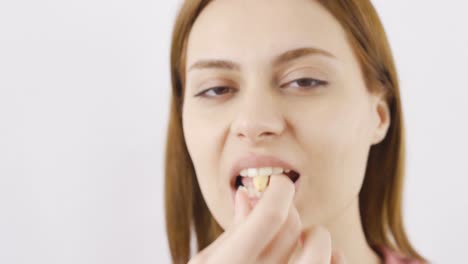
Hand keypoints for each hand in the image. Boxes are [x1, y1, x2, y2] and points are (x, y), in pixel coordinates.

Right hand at [188, 174, 347, 263]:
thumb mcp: (207, 263)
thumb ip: (231, 232)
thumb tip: (247, 194)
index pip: (270, 216)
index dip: (278, 189)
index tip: (277, 183)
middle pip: (293, 227)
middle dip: (289, 209)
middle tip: (280, 212)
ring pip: (320, 251)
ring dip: (316, 236)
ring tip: (303, 238)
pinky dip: (334, 260)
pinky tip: (323, 258)